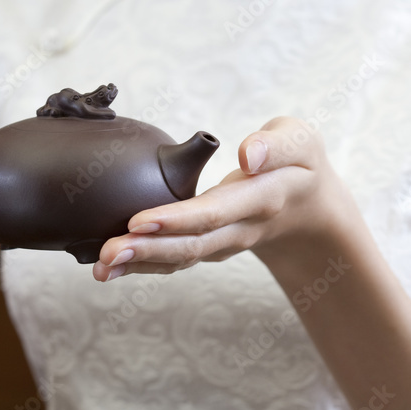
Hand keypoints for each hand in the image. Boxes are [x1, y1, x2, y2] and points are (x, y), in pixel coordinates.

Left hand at [92, 116, 350, 280]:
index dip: (178, 220)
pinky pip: (175, 259)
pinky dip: (142, 265)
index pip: (216, 212)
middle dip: (148, 251)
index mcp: (262, 199)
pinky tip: (107, 267)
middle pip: (192, 245)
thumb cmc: (299, 164)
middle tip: (107, 253)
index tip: (139, 222)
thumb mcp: (302, 142)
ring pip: (180, 258)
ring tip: (100, 267)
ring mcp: (223, 243)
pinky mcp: (208, 246)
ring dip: (139, 265)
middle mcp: (240, 228)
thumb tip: (248, 154)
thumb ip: (277, 145)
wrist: (310, 210)